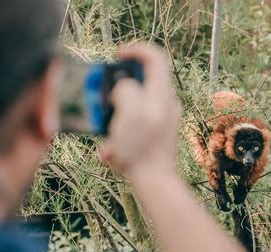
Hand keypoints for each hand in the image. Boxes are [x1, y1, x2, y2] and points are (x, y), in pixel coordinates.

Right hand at [100, 43, 181, 176]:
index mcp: (162, 94)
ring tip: (107, 133)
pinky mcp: (156, 136)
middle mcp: (166, 104)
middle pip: (141, 82)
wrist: (155, 182)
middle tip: (104, 100)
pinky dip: (120, 135)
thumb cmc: (142, 148)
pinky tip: (111, 152)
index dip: (135, 50)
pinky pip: (134, 127)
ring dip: (115, 116)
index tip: (116, 55)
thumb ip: (124, 90)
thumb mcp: (129, 111)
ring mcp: (162, 121)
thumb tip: (122, 89)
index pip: (155, 57)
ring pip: (134, 106)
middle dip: (117, 90)